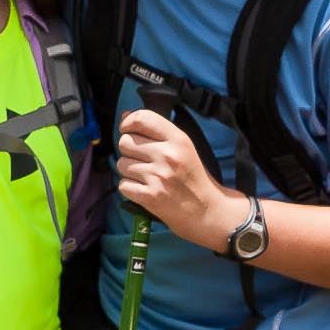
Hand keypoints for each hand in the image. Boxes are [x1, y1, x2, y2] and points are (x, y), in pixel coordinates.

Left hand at [116, 109, 242, 250]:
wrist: (207, 211)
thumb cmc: (194, 179)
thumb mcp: (184, 148)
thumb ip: (157, 132)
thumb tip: (125, 118)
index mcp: (178, 140)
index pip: (143, 118)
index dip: (128, 123)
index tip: (127, 129)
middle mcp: (167, 155)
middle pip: (125, 142)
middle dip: (129, 151)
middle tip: (143, 160)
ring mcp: (157, 176)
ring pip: (121, 164)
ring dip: (129, 171)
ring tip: (146, 177)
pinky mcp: (149, 196)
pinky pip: (123, 185)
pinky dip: (130, 188)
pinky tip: (144, 189)